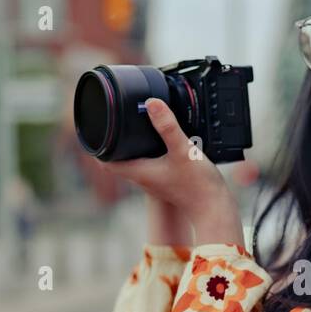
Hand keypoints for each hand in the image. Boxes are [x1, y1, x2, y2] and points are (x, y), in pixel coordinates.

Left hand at [100, 99, 245, 245]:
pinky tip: (160, 140)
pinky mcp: (167, 179)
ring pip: (134, 161)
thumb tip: (152, 103)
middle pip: (118, 159)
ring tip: (133, 126)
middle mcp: (143, 177)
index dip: (97, 145)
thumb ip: (167, 126)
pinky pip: (150, 163)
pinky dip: (149, 150)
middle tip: (113, 120)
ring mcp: (155, 180)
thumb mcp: (183, 150)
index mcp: (139, 171)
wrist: (214, 208)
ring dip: (131, 146)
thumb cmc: (198, 185)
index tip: (96, 127)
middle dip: (113, 141)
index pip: (105, 161)